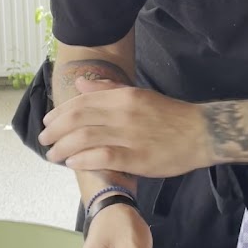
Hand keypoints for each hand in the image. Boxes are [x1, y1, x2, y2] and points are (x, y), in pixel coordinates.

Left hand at [39, 78, 209, 176]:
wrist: (203, 133)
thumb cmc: (171, 115)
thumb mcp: (140, 95)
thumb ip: (109, 91)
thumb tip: (81, 84)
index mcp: (124, 96)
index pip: (81, 102)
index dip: (59, 113)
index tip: (48, 122)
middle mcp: (124, 112)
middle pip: (78, 119)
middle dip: (55, 131)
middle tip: (44, 141)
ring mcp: (130, 135)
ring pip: (85, 138)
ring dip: (63, 147)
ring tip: (54, 156)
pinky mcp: (138, 157)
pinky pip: (103, 157)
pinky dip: (84, 160)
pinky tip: (73, 163)